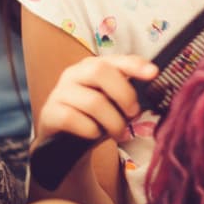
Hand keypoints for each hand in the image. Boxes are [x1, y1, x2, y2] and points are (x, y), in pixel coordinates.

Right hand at [35, 55, 157, 144]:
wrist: (64, 144)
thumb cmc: (93, 118)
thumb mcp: (112, 103)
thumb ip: (128, 93)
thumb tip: (154, 88)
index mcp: (92, 67)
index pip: (115, 59)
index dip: (134, 64)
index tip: (153, 73)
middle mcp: (74, 74)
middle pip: (100, 71)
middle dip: (123, 94)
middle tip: (132, 113)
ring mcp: (60, 92)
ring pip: (92, 101)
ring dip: (112, 121)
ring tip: (117, 132)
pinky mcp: (49, 113)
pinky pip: (72, 118)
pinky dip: (90, 130)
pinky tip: (94, 135)